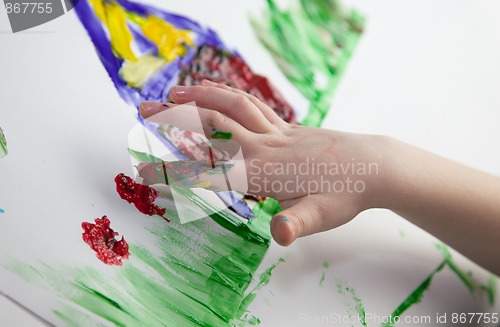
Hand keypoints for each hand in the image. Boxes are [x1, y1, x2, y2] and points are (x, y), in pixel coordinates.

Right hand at [140, 81, 386, 245]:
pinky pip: (251, 105)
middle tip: (143, 112)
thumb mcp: (322, 215)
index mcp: (264, 172)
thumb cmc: (345, 193)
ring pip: (231, 107)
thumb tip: (281, 235)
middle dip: (174, 119)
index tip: (141, 171)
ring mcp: (275, 132)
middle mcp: (264, 146)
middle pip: (212, 127)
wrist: (372, 165)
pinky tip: (215, 93)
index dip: (173, 172)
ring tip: (174, 91)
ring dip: (199, 96)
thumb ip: (297, 222)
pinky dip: (228, 96)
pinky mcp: (284, 127)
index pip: (210, 172)